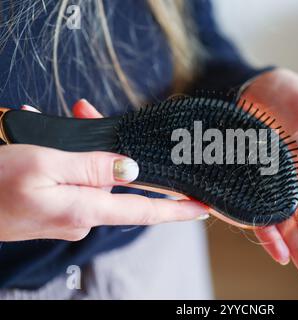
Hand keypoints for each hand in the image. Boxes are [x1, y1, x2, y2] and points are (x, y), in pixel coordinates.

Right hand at [0, 100, 208, 241]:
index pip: (145, 211)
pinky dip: (67, 158)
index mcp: (84, 209)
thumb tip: (131, 171)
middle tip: (84, 112)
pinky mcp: (55, 208)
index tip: (202, 207)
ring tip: (62, 117)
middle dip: (112, 148)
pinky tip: (44, 138)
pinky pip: (73, 180)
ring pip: (93, 175)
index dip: (177, 210)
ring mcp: (68, 214)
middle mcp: (82, 216)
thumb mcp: (44, 165)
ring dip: (84, 148)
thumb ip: (93, 168)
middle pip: (116, 180)